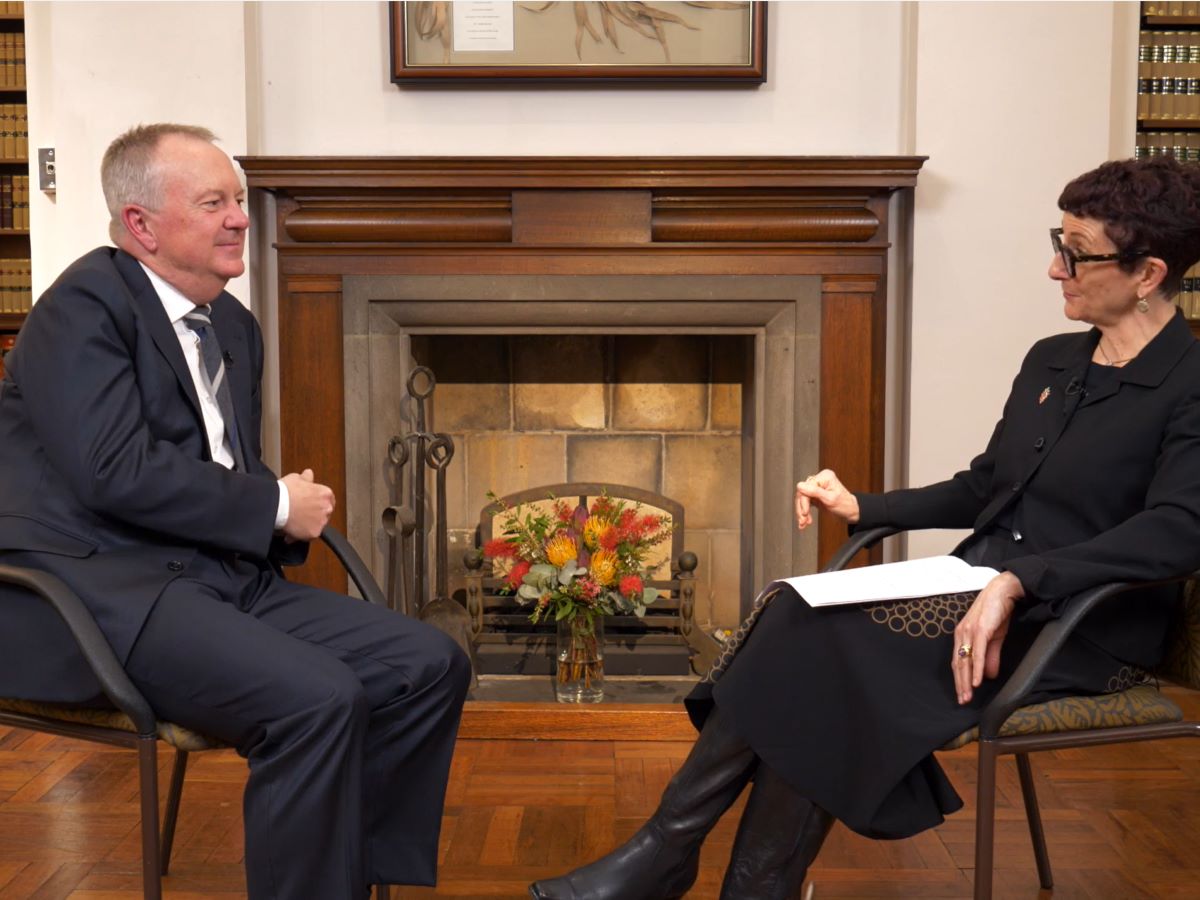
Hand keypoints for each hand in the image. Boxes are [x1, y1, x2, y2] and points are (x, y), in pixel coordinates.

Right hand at [280, 468, 335, 541]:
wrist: (277, 505)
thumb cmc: (285, 491)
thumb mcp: (295, 478)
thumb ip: (305, 478)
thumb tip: (308, 474)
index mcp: (325, 493)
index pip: (328, 500)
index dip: (319, 503)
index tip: (312, 505)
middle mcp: (327, 508)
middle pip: (324, 513)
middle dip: (314, 515)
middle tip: (300, 515)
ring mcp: (322, 521)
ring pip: (316, 525)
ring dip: (307, 525)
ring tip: (293, 524)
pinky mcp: (314, 533)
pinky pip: (308, 536)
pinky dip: (300, 536)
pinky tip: (289, 534)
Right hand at [794, 469, 859, 530]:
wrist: (851, 513)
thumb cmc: (845, 505)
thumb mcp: (830, 499)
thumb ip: (815, 492)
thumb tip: (800, 485)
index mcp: (825, 477)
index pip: (806, 487)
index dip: (804, 501)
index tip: (805, 512)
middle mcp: (820, 480)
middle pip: (803, 493)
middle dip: (802, 509)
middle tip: (803, 520)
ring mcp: (817, 487)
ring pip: (802, 499)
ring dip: (802, 512)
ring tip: (804, 522)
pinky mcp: (815, 495)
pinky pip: (805, 502)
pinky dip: (804, 512)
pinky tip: (805, 520)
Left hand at [952, 571, 1023, 704]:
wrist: (1004, 591)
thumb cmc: (997, 613)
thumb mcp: (993, 638)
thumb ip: (990, 657)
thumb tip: (988, 676)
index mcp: (962, 636)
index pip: (958, 662)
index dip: (959, 680)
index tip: (962, 695)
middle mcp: (962, 634)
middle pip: (958, 664)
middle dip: (960, 685)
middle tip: (963, 701)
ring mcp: (970, 632)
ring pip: (965, 661)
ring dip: (966, 681)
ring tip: (968, 696)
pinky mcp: (981, 630)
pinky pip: (978, 653)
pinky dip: (976, 668)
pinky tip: (977, 681)